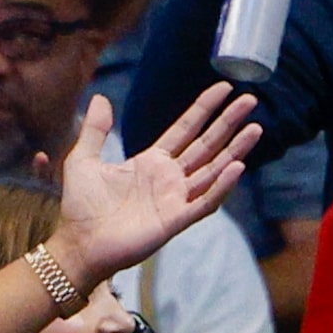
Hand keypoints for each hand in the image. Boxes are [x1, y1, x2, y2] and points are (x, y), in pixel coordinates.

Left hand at [52, 88, 260, 284]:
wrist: (77, 245)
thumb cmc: (80, 207)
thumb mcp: (82, 161)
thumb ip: (95, 131)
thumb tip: (101, 98)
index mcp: (151, 162)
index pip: (185, 129)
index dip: (204, 109)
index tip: (224, 88)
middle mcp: (168, 178)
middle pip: (207, 145)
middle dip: (228, 123)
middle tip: (250, 100)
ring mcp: (175, 199)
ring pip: (213, 170)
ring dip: (235, 150)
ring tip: (256, 128)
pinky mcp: (175, 221)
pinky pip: (205, 202)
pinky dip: (221, 186)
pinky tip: (237, 167)